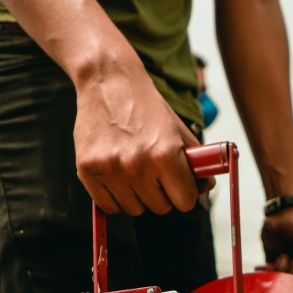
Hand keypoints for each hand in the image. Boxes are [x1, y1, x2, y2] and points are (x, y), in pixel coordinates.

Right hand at [73, 69, 203, 215]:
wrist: (108, 82)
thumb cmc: (146, 107)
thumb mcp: (178, 130)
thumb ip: (196, 161)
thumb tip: (205, 189)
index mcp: (165, 154)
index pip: (185, 202)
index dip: (185, 193)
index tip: (179, 185)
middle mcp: (137, 165)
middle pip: (160, 208)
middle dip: (161, 194)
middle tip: (154, 173)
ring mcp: (110, 169)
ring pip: (134, 210)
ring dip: (137, 197)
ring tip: (133, 170)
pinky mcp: (87, 170)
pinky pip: (108, 206)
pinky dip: (115, 198)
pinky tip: (117, 176)